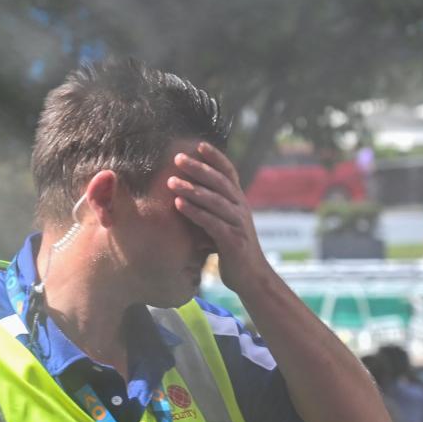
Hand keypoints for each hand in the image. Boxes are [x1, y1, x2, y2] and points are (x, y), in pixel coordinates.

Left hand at [167, 142, 270, 293]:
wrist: (251, 278)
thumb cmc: (231, 249)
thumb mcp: (224, 222)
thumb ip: (212, 207)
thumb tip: (188, 191)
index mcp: (238, 201)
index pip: (229, 173)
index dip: (216, 157)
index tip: (199, 144)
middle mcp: (241, 208)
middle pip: (220, 182)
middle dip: (198, 168)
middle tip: (177, 158)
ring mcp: (238, 224)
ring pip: (215, 200)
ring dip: (191, 189)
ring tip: (171, 181)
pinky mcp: (232, 241)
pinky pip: (211, 222)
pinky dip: (195, 212)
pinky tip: (178, 204)